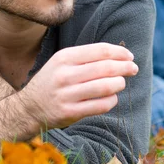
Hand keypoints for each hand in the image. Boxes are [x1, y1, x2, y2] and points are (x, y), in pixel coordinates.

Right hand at [19, 43, 138, 128]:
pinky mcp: (70, 112)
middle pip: (106, 68)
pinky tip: (112, 97)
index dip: (120, 53)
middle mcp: (65, 75)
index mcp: (64, 57)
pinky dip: (112, 100)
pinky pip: (101, 105)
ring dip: (120, 84)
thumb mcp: (62, 62)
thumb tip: (119, 56)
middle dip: (125, 67)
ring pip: (105, 87)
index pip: (100, 50)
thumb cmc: (53, 80)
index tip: (130, 56)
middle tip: (134, 69)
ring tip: (121, 83)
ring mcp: (67, 95)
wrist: (29, 107)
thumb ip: (86, 57)